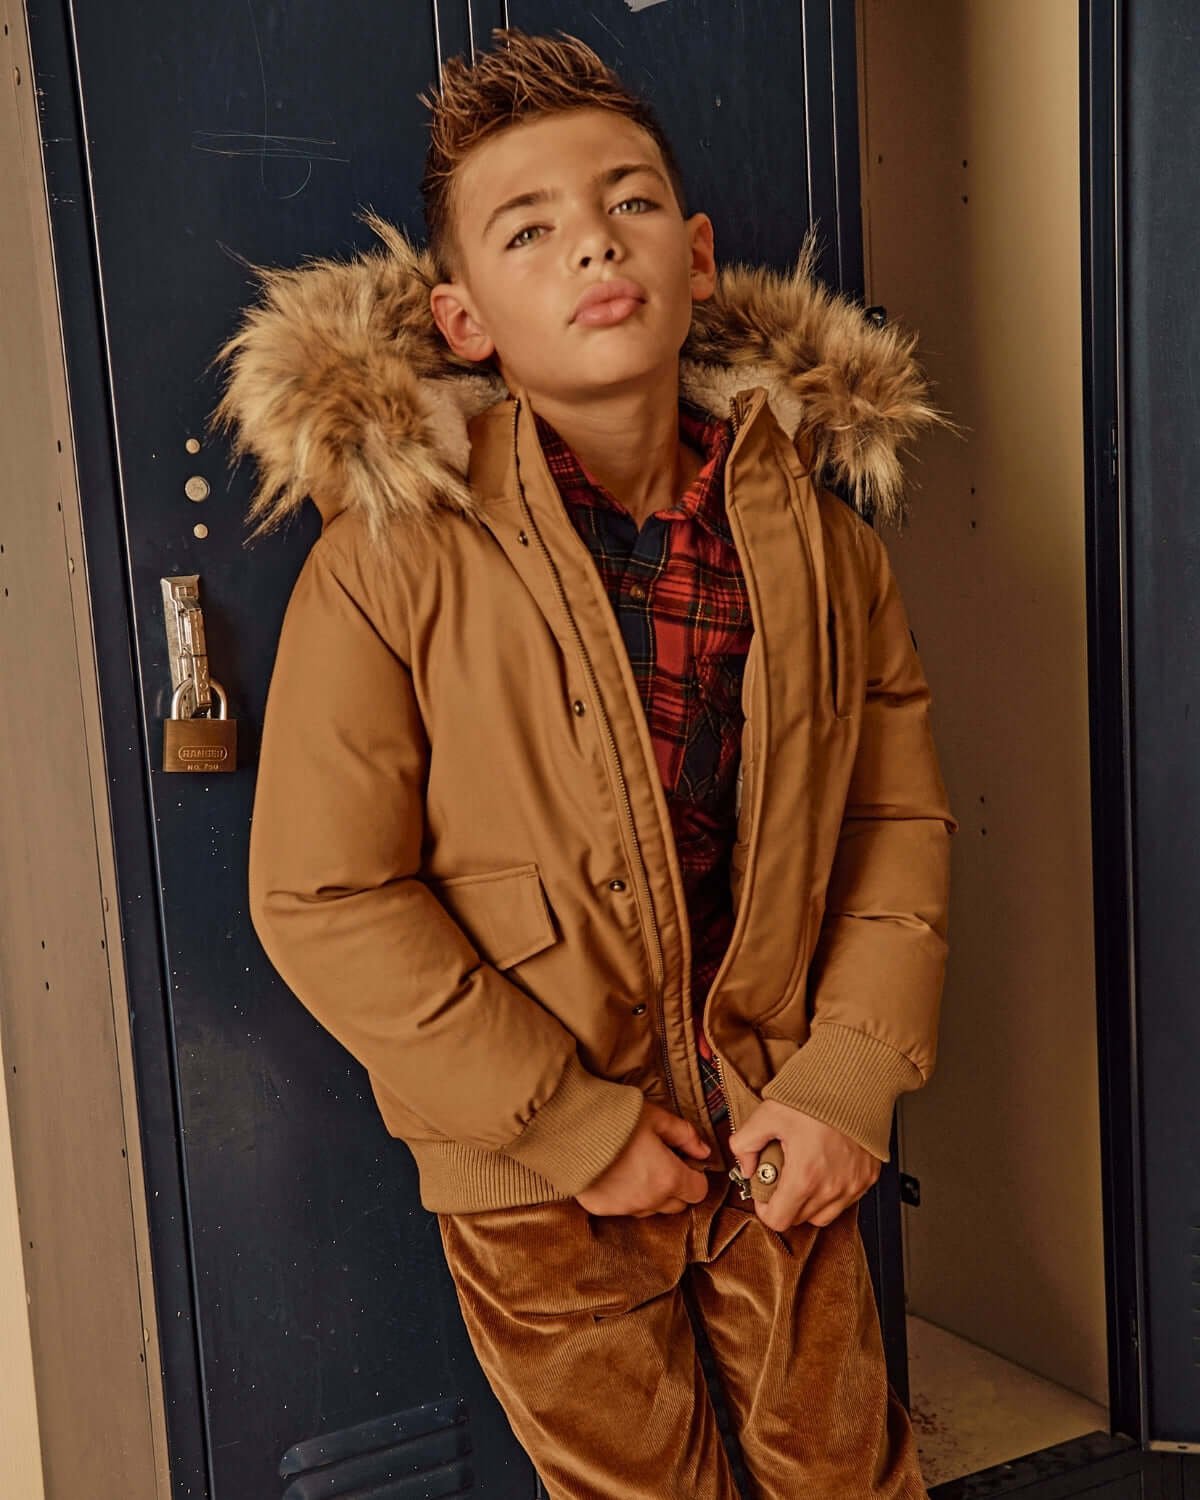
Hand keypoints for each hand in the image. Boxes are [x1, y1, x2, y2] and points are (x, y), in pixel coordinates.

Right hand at [576, 1100, 711, 1217]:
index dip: (695, 1176)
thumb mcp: (657, 1118)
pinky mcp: (603, 1210)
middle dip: (675, 1186)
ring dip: (651, 1194)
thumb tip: (704, 1151)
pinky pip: (624, 1209)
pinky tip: (616, 1174)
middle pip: (677, 1205)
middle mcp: (650, 1200)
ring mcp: (625, 1208)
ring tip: (637, 1167)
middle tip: (662, 1162)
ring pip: (651, 1209)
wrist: (571, 1129)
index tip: (684, 1162)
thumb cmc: (616, 1120)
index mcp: (669, 1178)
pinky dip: (626, 1196)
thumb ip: (685, 1135)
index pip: (699, 1191)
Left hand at [728, 1100, 880, 1232]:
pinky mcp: (867, 1178)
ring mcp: (853, 1184)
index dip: (764, 1209)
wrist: (857, 1082)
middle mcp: (832, 1187)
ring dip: (808, 1202)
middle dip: (784, 1201)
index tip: (763, 1192)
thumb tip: (745, 1166)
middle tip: (782, 1174)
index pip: (779, 1220)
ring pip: (823, 1215)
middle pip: (799, 1218)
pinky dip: (831, 1193)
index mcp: (805, 1175)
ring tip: (803, 1171)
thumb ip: (745, 1142)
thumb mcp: (769, 1113)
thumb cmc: (817, 1095)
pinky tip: (824, 1168)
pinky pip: (845, 1200)